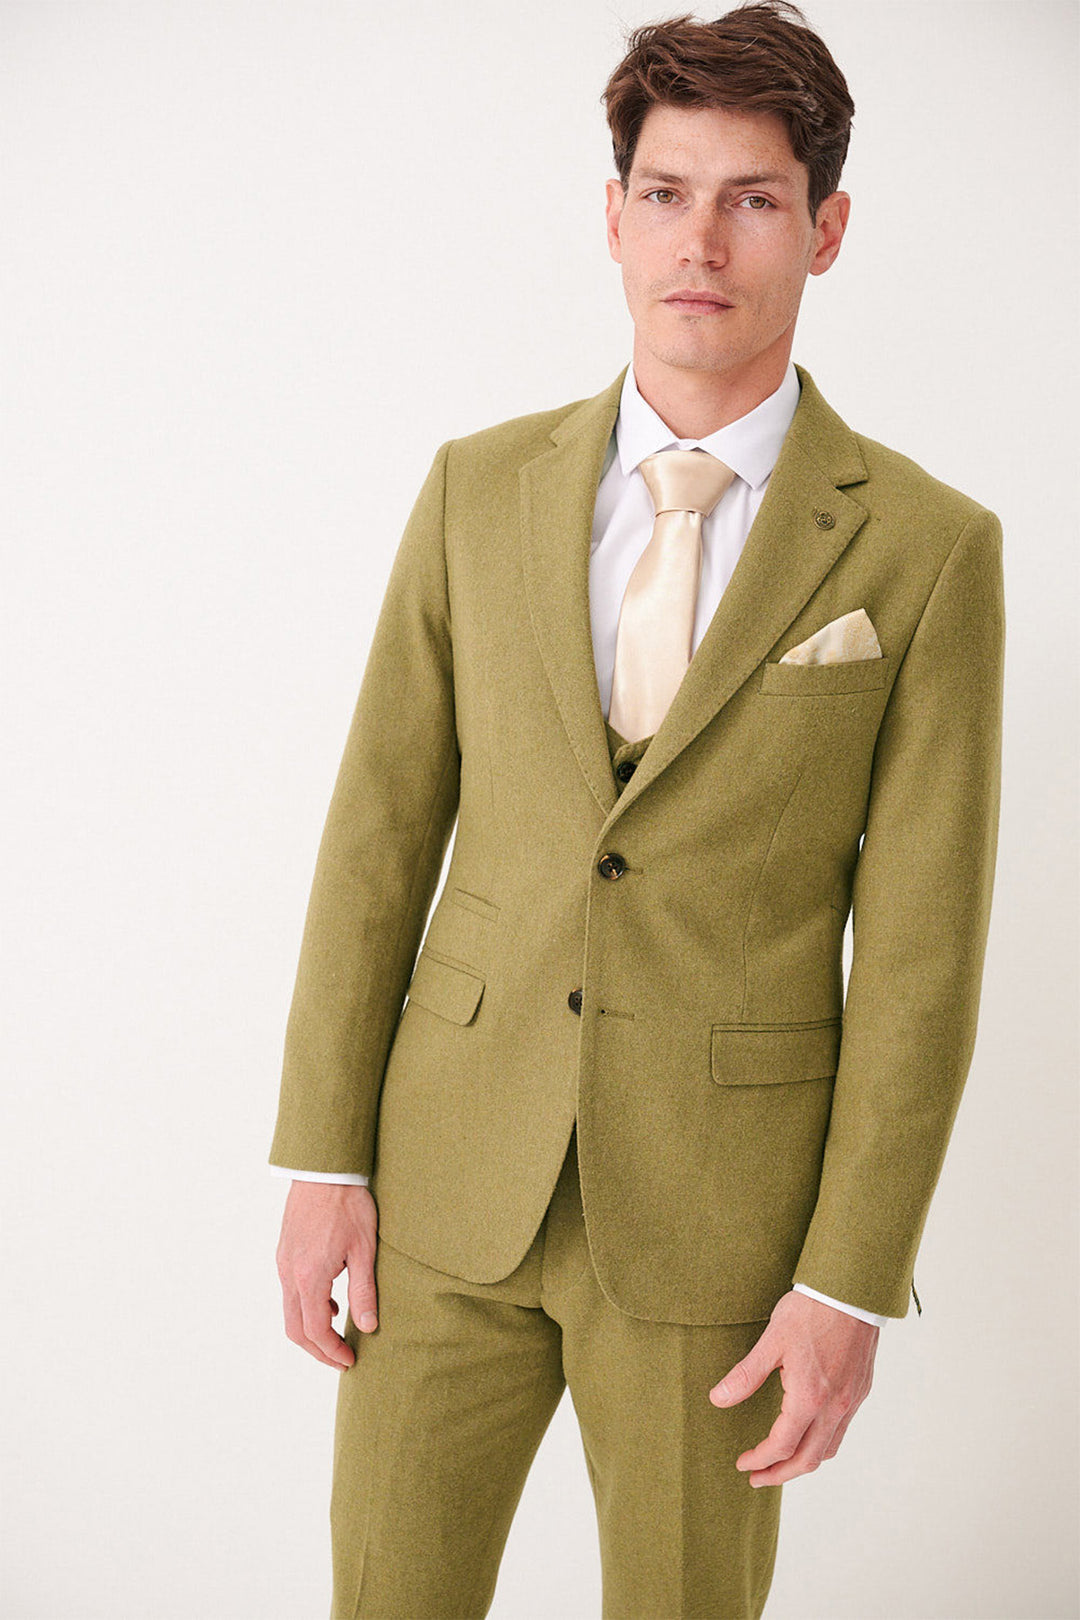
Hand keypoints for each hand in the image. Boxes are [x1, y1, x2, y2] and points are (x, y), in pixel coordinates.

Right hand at [276, 1181, 378, 1368]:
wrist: (323, 1170)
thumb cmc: (348, 1205)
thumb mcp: (364, 1249)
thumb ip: (364, 1291)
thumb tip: (369, 1326)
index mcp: (310, 1277)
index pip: (316, 1330)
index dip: (332, 1351)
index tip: (350, 1360)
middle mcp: (290, 1274)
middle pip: (296, 1329)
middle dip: (318, 1350)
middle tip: (342, 1358)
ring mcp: (284, 1263)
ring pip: (290, 1312)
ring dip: (311, 1330)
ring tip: (339, 1333)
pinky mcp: (285, 1253)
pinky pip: (290, 1292)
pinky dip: (306, 1308)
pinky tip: (331, 1302)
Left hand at [709, 1289, 878, 1485]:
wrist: (852, 1290)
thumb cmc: (811, 1310)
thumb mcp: (772, 1340)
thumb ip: (746, 1375)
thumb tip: (718, 1399)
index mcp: (809, 1398)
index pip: (781, 1446)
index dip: (760, 1460)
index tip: (743, 1463)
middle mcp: (835, 1407)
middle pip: (808, 1460)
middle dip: (781, 1475)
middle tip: (758, 1478)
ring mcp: (851, 1401)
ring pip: (829, 1449)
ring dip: (804, 1462)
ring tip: (782, 1462)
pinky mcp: (860, 1390)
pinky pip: (842, 1430)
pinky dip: (822, 1443)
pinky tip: (809, 1434)